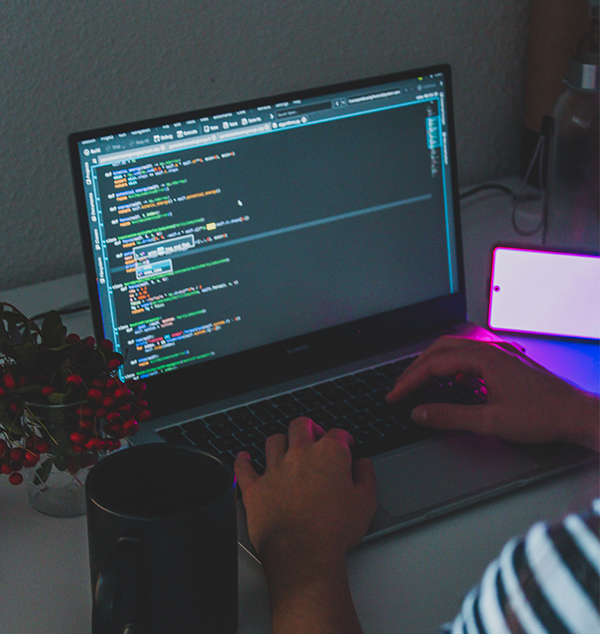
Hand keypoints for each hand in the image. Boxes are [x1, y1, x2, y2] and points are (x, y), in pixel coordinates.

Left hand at [234, 417, 376, 633]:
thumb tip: (364, 465)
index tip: (345, 444)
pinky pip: (244, 468)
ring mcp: (274, 469)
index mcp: (328, 454)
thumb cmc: (334, 530)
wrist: (303, 553)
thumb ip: (365, 477)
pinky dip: (243, 461)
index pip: (337, 434)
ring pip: (274, 441)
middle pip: (300, 426)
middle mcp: (299, 454)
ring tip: (284, 446)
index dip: (343, 438)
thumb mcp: (365, 503)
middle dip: (309, 428)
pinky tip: (244, 457)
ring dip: (281, 441)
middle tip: (314, 435)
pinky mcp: (255, 488)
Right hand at [386, 336, 598, 451]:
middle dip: (416, 368)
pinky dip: (451, 367)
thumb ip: (450, 416)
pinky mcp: (505, 364)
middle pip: (439, 350)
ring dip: (432, 364)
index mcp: (483, 359)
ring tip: (419, 382)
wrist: (578, 415)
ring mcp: (498, 355)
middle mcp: (489, 351)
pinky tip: (453, 382)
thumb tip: (420, 413)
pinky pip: (469, 357)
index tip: (395, 396)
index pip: (433, 364)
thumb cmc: (543, 415)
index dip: (409, 381)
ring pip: (454, 350)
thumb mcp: (490, 421)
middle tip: (400, 387)